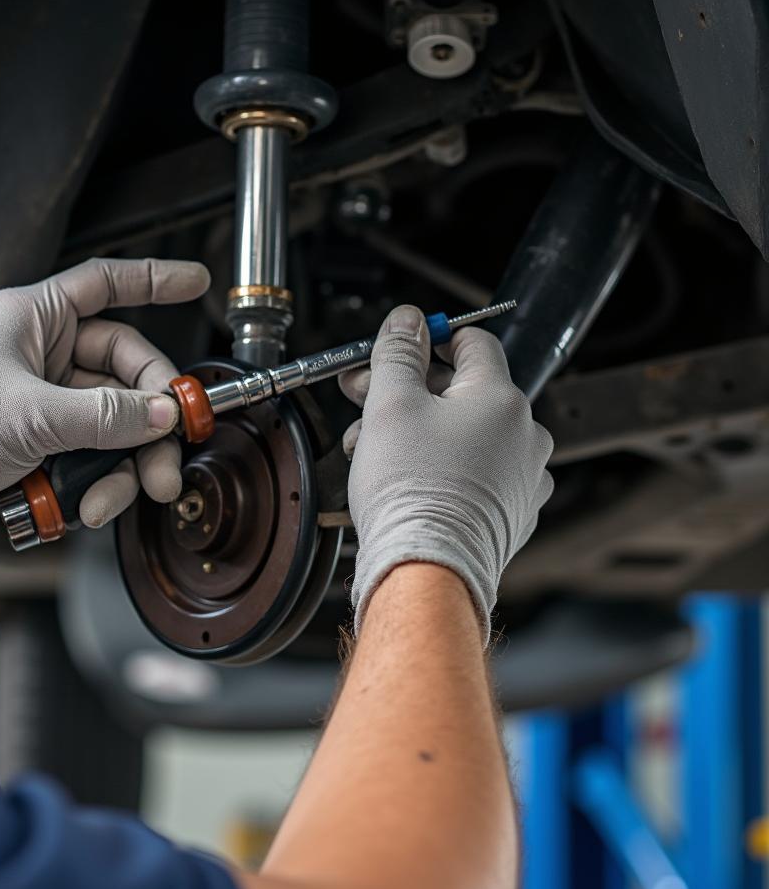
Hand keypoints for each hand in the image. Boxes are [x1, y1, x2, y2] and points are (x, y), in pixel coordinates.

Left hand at [0, 258, 209, 541]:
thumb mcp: (33, 416)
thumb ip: (108, 415)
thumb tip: (163, 414)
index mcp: (35, 320)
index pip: (108, 284)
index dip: (156, 279)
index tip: (196, 281)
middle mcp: (42, 354)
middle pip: (125, 372)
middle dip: (151, 417)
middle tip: (169, 452)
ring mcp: (43, 399)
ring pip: (112, 421)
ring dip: (125, 462)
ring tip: (121, 494)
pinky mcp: (38, 440)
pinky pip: (89, 453)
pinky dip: (96, 480)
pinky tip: (85, 503)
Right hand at [339, 305, 553, 642]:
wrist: (427, 569)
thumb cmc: (412, 492)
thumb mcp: (390, 405)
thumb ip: (399, 353)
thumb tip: (408, 319)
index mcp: (502, 398)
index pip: (473, 342)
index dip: (431, 338)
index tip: (399, 348)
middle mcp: (524, 434)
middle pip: (462, 390)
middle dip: (407, 389)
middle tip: (363, 395)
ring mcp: (523, 476)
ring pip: (464, 434)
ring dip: (417, 430)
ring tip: (370, 447)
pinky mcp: (512, 512)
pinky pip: (475, 472)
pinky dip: (441, 466)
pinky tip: (402, 477)